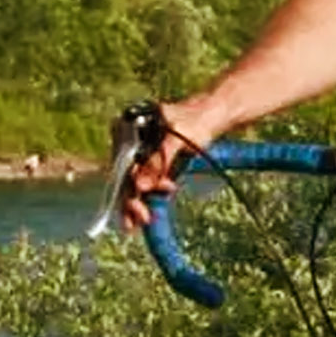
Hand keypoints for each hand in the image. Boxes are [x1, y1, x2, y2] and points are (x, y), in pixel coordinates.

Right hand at [118, 101, 224, 231]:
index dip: (126, 184)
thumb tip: (139, 185)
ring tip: (143, 220)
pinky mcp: (152, 164)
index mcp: (129, 128)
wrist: (213, 116)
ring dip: (137, 203)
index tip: (136, 201)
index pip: (121, 162)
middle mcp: (129, 142)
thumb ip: (159, 160)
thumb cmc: (197, 121)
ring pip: (133, 182)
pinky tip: (147, 214)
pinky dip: (147, 199)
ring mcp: (140, 154)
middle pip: (125, 174)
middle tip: (140, 218)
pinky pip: (146, 184)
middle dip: (131, 198)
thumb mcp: (178, 139)